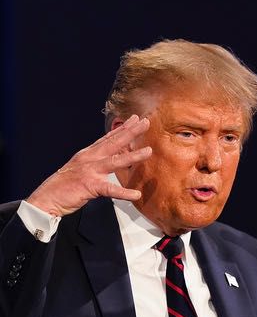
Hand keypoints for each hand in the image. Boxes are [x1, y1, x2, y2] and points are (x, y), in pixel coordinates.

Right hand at [26, 115, 151, 216]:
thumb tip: (110, 156)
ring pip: (114, 161)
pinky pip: (110, 190)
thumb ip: (96, 161)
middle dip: (130, 132)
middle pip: (113, 143)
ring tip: (148, 151)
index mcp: (88, 154)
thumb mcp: (81, 167)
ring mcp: (89, 171)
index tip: (135, 119)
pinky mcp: (89, 186)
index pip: (108, 138)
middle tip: (146, 122)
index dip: (122, 128)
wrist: (47, 198)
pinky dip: (123, 193)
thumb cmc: (65, 185)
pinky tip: (135, 194)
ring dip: (133, 156)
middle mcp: (89, 159)